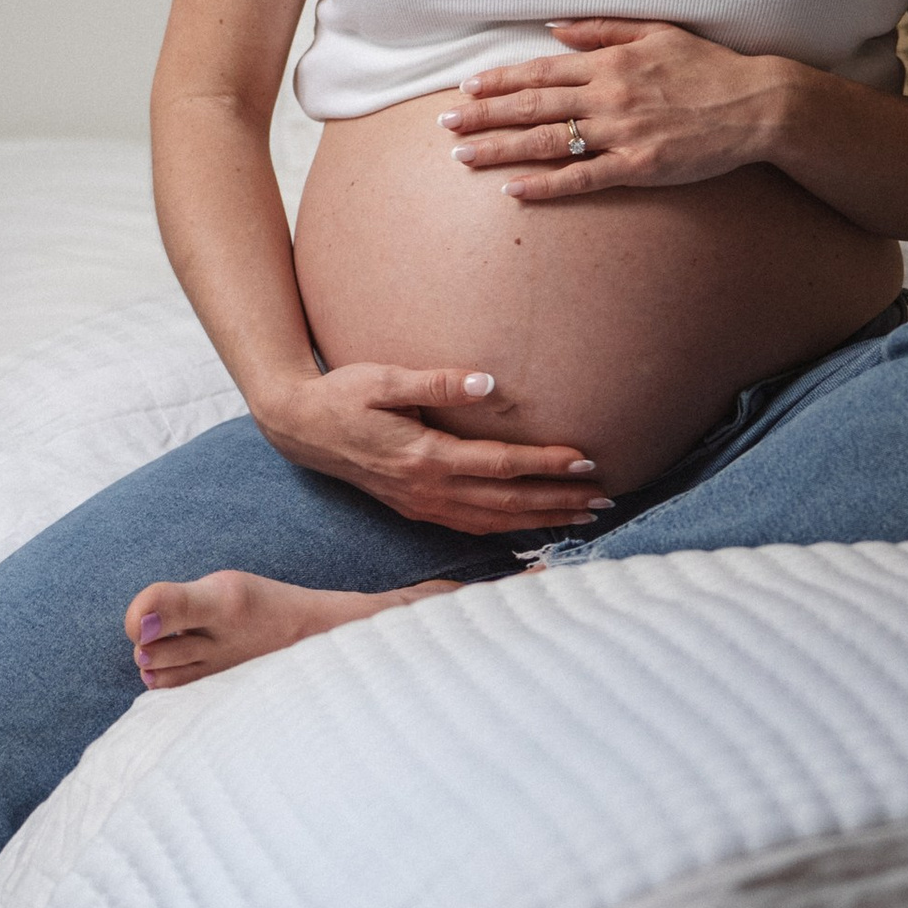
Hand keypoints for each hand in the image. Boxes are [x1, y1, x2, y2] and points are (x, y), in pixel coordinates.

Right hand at [254, 362, 610, 536]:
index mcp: (425, 457)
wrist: (300, 429)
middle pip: (508, 502)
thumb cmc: (342, 396)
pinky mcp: (417, 509)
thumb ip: (435, 382)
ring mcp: (422, 505)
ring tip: (585, 515)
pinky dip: (511, 528)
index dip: (548, 463)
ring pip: (495, 521)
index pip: (502, 464)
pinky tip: (533, 524)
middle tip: (607, 496)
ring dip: (542, 519)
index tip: (588, 457)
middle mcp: (428, 490)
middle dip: (560, 500)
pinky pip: (474, 526)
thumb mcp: (383, 379)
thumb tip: (486, 382)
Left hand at [442, 18, 791, 200]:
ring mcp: (622, 133)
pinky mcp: (639, 166)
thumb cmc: (708, 67)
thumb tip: (554, 26)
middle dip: (483, 115)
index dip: (499, 80)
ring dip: (500, 148)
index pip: (541, 70)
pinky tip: (513, 189)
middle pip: (532, 105)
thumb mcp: (657, 33)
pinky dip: (545, 184)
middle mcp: (609, 96)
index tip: (466, 88)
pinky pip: (583, 177)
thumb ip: (603, 29)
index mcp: (611, 62)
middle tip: (444, 124)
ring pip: (548, 141)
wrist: (757, 105)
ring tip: (462, 155)